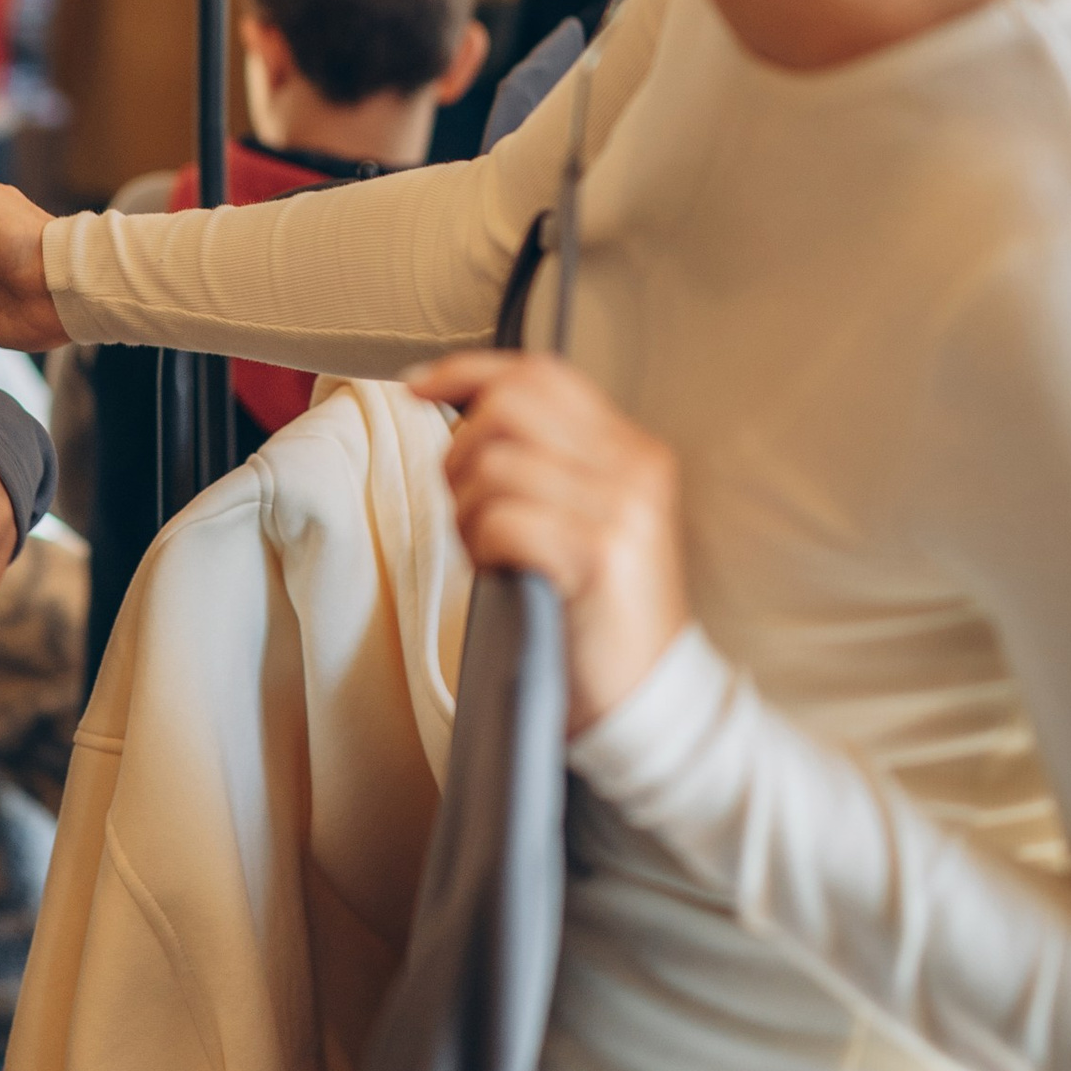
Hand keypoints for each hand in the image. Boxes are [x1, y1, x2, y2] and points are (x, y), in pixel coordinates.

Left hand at [411, 353, 688, 738]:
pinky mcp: (599, 555)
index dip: (468, 372)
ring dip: (468, 511)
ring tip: (488, 552)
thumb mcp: (587, 520)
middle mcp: (634, 467)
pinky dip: (481, 544)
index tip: (419, 387)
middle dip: (462, 450)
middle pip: (509, 405)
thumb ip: (547, 463)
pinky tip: (500, 571)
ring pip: (495, 464)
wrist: (650, 698)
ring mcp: (621, 509)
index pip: (541, 375)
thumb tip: (463, 412)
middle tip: (465, 505)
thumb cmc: (599, 615)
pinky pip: (501, 518)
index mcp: (633, 451)